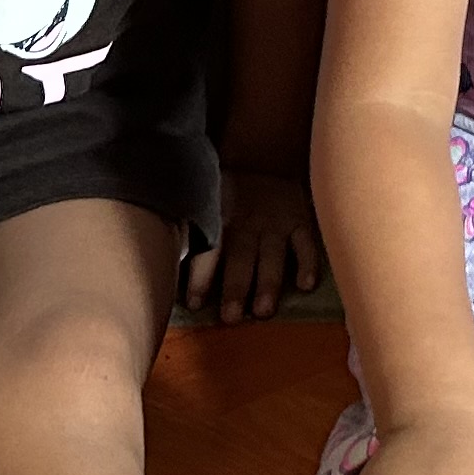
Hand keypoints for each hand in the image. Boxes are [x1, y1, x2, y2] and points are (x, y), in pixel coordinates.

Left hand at [184, 165, 322, 323]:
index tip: (194, 304)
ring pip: (271, 256)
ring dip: (268, 284)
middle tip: (231, 317)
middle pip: (240, 259)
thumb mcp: (205, 201)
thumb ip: (191, 229)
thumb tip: (166, 262)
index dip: (201, 277)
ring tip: (263, 310)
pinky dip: (307, 263)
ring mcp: (276, 223)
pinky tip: (306, 285)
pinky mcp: (300, 221)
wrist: (264, 157)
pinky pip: (306, 244)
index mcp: (220, 218)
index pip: (209, 250)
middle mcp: (248, 223)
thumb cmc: (226, 191)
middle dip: (235, 288)